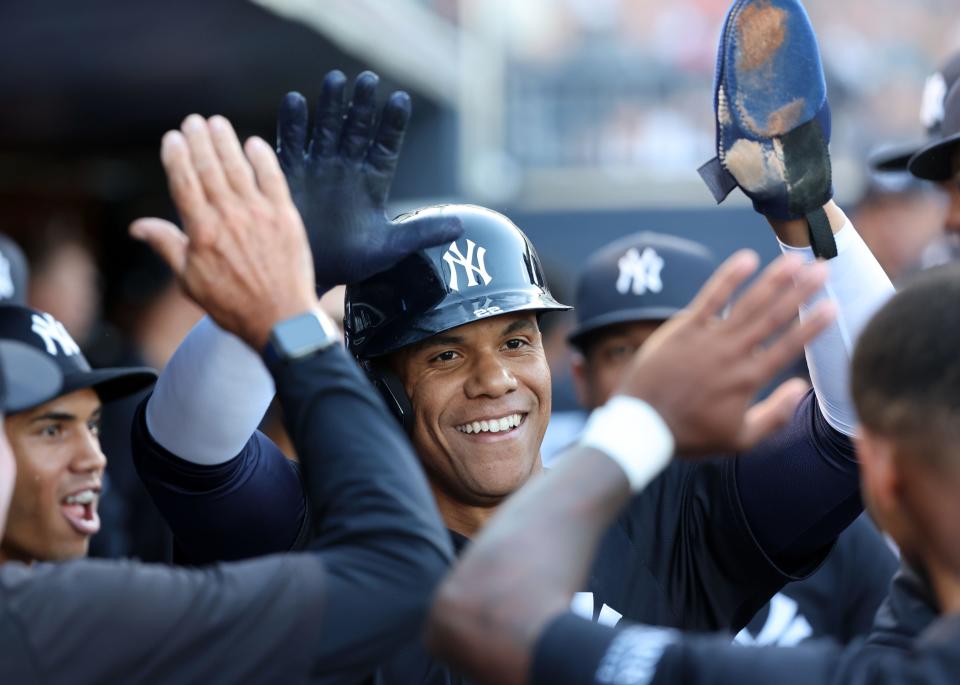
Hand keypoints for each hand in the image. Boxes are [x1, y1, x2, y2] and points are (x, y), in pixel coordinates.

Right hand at [130, 114, 317, 349]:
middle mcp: (229, 217)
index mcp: (202, 232)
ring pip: (239, 168)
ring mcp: (259, 214)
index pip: (184, 182)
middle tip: (194, 121)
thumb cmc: (233, 305)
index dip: (177, 156)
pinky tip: (254, 143)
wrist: (280, 319)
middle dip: (199, 140)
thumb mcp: (190, 281)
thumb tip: (137, 226)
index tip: (173, 137)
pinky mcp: (286, 217)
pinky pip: (273, 178)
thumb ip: (167, 246)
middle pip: (210, 168)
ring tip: (217, 123)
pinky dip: (263, 158)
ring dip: (226, 141)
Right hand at [276, 70, 461, 291]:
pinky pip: (291, 143)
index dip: (392, 123)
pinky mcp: (289, 173)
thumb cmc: (350, 262)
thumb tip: (461, 227)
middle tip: (367, 80)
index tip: (399, 99)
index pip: (386, 145)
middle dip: (362, 105)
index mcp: (373, 181)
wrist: (309, 274)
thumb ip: (421, 233)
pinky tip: (296, 101)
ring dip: (330, 105)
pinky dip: (292, 123)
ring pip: (325, 127)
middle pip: (356, 128)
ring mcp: (317, 166)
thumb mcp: (389, 248)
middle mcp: (346, 167)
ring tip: (336, 80)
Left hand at [619, 251, 834, 454]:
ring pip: (747, 304)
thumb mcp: (738, 439)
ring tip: (795, 260)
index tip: (834, 305)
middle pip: (773, 318)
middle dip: (801, 292)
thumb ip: (774, 416)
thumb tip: (801, 388)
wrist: (642, 424)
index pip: (788, 347)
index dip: (813, 325)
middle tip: (824, 269)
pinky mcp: (683, 328)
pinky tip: (746, 259)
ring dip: (773, 280)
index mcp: (748, 380)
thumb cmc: (690, 435)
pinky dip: (728, 278)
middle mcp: (732, 355)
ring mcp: (708, 339)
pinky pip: (709, 298)